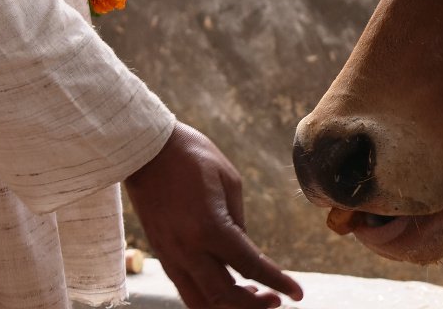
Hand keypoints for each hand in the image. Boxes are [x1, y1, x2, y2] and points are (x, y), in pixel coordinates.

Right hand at [125, 123, 302, 308]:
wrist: (145, 149)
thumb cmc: (191, 156)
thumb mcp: (229, 180)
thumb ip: (239, 222)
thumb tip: (246, 251)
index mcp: (210, 227)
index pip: (251, 267)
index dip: (278, 282)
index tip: (297, 293)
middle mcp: (188, 249)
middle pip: (226, 297)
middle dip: (255, 305)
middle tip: (276, 300)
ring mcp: (171, 255)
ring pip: (201, 302)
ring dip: (229, 307)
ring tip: (251, 297)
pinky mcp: (161, 254)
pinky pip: (185, 289)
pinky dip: (208, 298)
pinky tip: (225, 286)